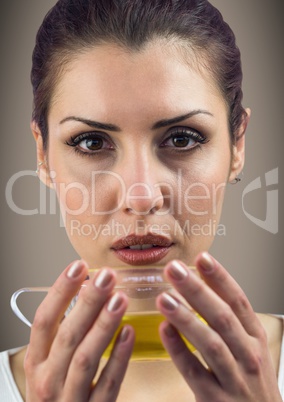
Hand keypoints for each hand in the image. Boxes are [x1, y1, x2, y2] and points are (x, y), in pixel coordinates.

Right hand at [24, 260, 134, 401]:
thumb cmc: (55, 393)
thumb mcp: (48, 364)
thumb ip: (62, 333)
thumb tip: (86, 292)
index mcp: (36, 362)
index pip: (43, 321)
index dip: (60, 291)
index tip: (77, 266)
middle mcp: (48, 380)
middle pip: (67, 334)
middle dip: (88, 302)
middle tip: (106, 276)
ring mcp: (69, 398)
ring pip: (86, 357)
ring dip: (104, 325)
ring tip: (120, 298)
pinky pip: (108, 384)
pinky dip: (119, 357)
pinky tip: (129, 333)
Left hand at [156, 253, 281, 401]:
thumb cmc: (252, 382)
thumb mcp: (251, 348)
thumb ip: (232, 320)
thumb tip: (202, 284)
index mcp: (255, 338)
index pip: (239, 301)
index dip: (220, 278)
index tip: (201, 258)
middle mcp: (248, 356)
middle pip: (222, 317)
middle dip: (197, 291)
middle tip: (174, 269)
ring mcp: (234, 380)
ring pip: (210, 343)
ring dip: (186, 318)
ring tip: (163, 297)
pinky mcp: (216, 401)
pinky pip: (194, 373)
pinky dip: (179, 350)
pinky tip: (164, 330)